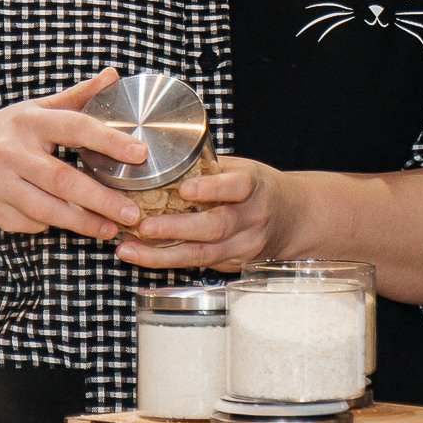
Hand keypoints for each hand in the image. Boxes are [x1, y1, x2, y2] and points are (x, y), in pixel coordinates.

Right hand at [0, 68, 150, 241]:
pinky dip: (49, 225)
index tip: (139, 153)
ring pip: (47, 209)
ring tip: (111, 228)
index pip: (75, 127)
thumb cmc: (5, 132)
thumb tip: (112, 77)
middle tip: (132, 211)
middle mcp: (10, 150)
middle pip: (64, 179)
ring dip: (83, 222)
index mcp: (29, 121)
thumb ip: (76, 98)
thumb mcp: (36, 110)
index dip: (109, 140)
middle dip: (102, 199)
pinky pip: (28, 223)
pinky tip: (66, 223)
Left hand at [117, 156, 297, 270]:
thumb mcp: (241, 168)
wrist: (293, 219)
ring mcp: (244, 245)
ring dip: (161, 255)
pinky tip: (141, 256)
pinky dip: (166, 261)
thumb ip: (207, 168)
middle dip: (176, 229)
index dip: (212, 189)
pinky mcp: (234, 264)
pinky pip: (197, 264)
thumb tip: (160, 158)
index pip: (237, 187)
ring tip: (129, 249)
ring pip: (202, 254)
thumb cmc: (258, 187)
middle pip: (215, 227)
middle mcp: (251, 218)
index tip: (185, 189)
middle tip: (143, 226)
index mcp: (254, 186)